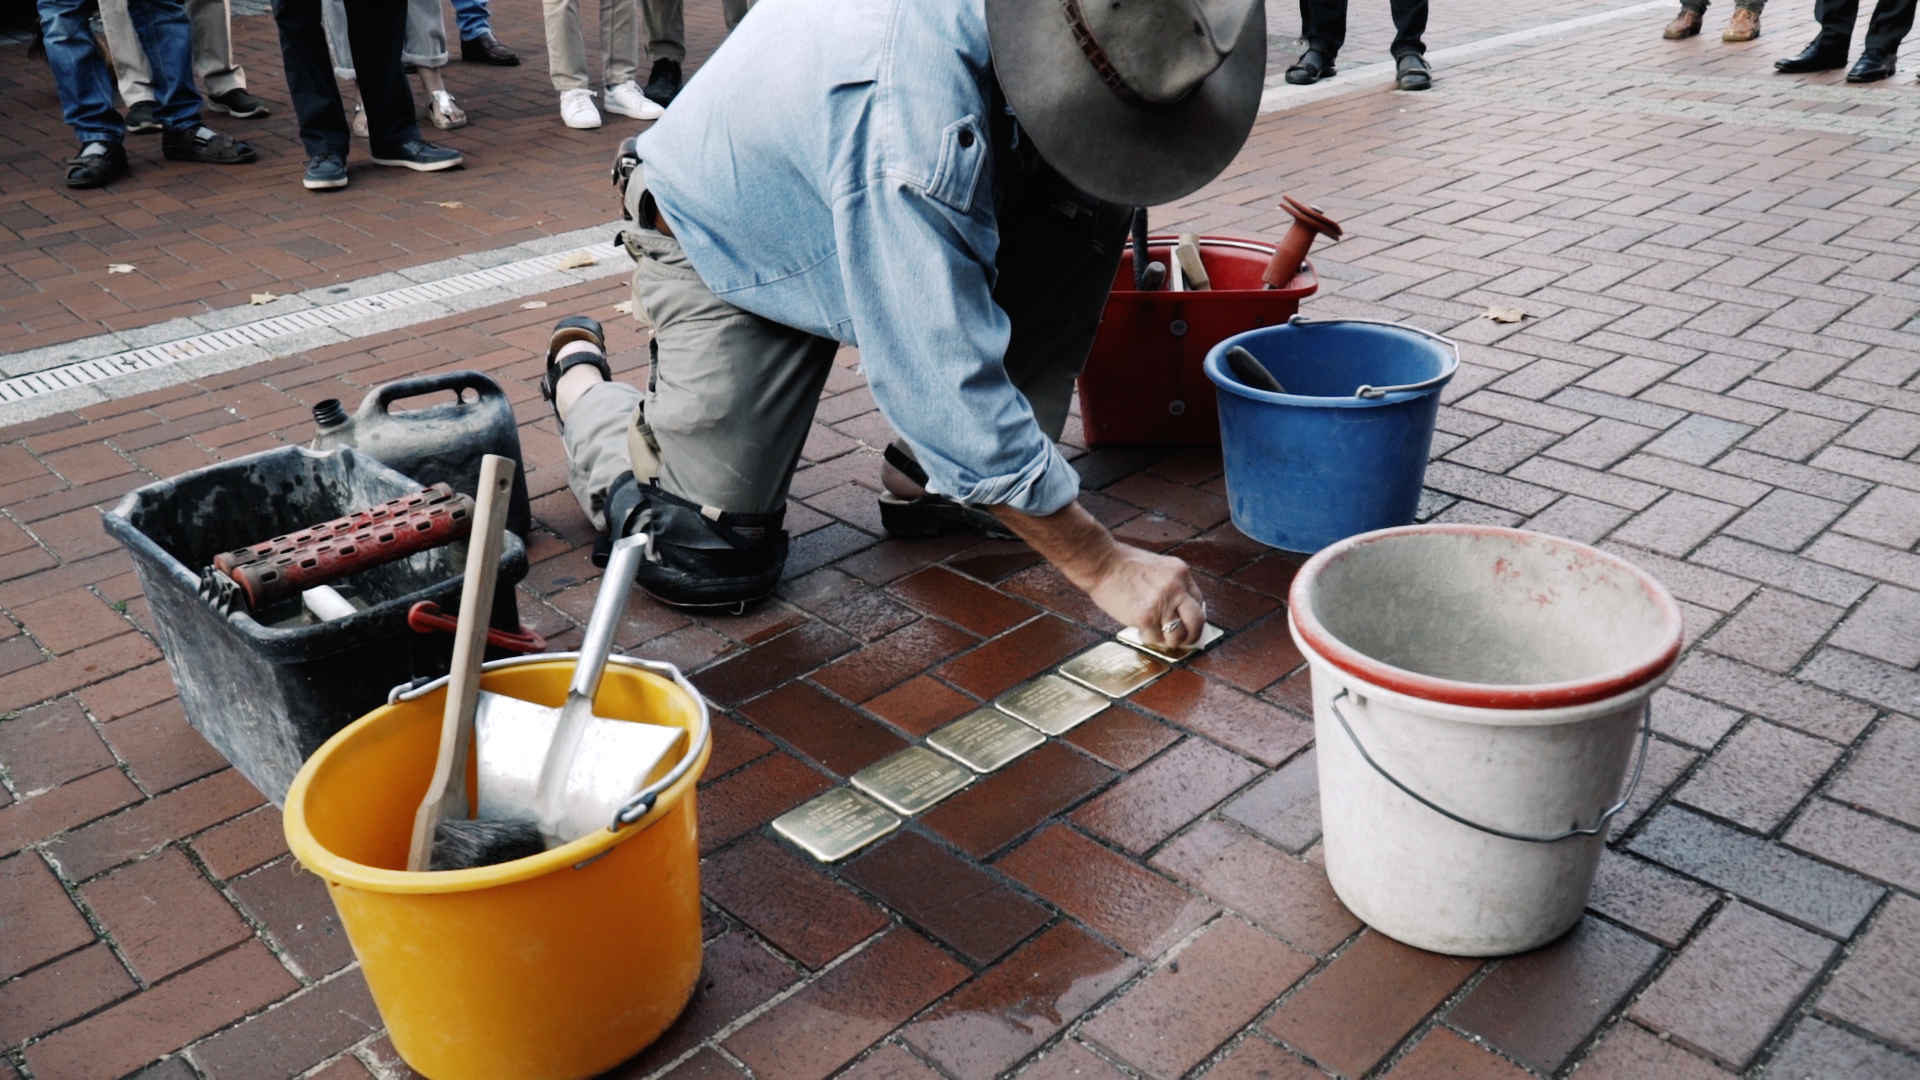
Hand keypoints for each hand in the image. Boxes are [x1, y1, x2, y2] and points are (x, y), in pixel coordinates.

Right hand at [1084, 544, 1206, 647]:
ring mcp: (1162, 603)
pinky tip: (1140, 630)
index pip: (1199, 602)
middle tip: (1183, 640)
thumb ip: (1171, 584)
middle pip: (1197, 622)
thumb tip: (1177, 608)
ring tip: (1156, 634)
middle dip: (1191, 636)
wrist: (1101, 562)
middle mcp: (1177, 588)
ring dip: (1167, 640)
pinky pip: (1154, 638)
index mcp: (1181, 573)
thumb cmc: (1122, 563)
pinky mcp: (1146, 617)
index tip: (1186, 624)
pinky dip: (1147, 638)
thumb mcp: (1158, 566)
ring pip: (1177, 636)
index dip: (1192, 617)